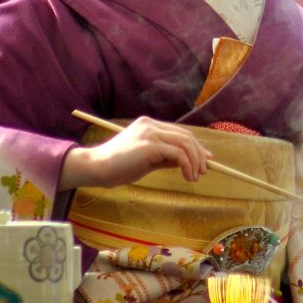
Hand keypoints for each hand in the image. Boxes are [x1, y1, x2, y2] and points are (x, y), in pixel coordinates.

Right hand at [60, 115, 209, 189]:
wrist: (97, 167)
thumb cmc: (118, 166)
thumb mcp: (147, 161)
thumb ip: (166, 158)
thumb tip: (188, 162)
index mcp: (149, 125)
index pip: (179, 133)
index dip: (195, 146)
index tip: (204, 160)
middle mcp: (151, 125)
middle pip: (185, 136)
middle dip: (199, 154)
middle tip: (204, 171)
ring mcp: (150, 133)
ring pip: (185, 143)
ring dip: (195, 161)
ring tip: (194, 177)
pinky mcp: (150, 145)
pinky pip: (178, 153)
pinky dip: (187, 165)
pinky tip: (186, 176)